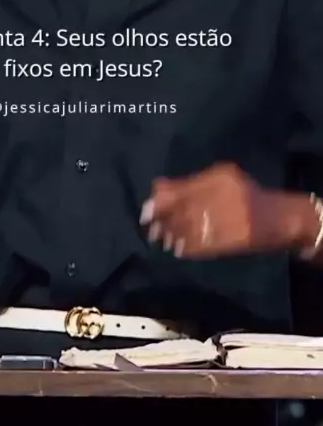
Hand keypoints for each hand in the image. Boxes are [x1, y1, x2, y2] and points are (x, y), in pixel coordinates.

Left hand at [139, 162, 312, 258]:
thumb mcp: (220, 180)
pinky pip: (206, 244)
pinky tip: (178, 249)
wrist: (280, 217)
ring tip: (162, 239)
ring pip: (194, 228)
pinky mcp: (237, 239)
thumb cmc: (245, 195)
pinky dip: (188, 247)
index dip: (162, 202)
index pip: (184, 189)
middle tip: (150, 228)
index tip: (146, 210)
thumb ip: (188, 184)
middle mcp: (226, 194)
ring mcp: (233, 218)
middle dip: (165, 220)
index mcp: (221, 176)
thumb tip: (155, 188)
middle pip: (186, 209)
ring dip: (174, 235)